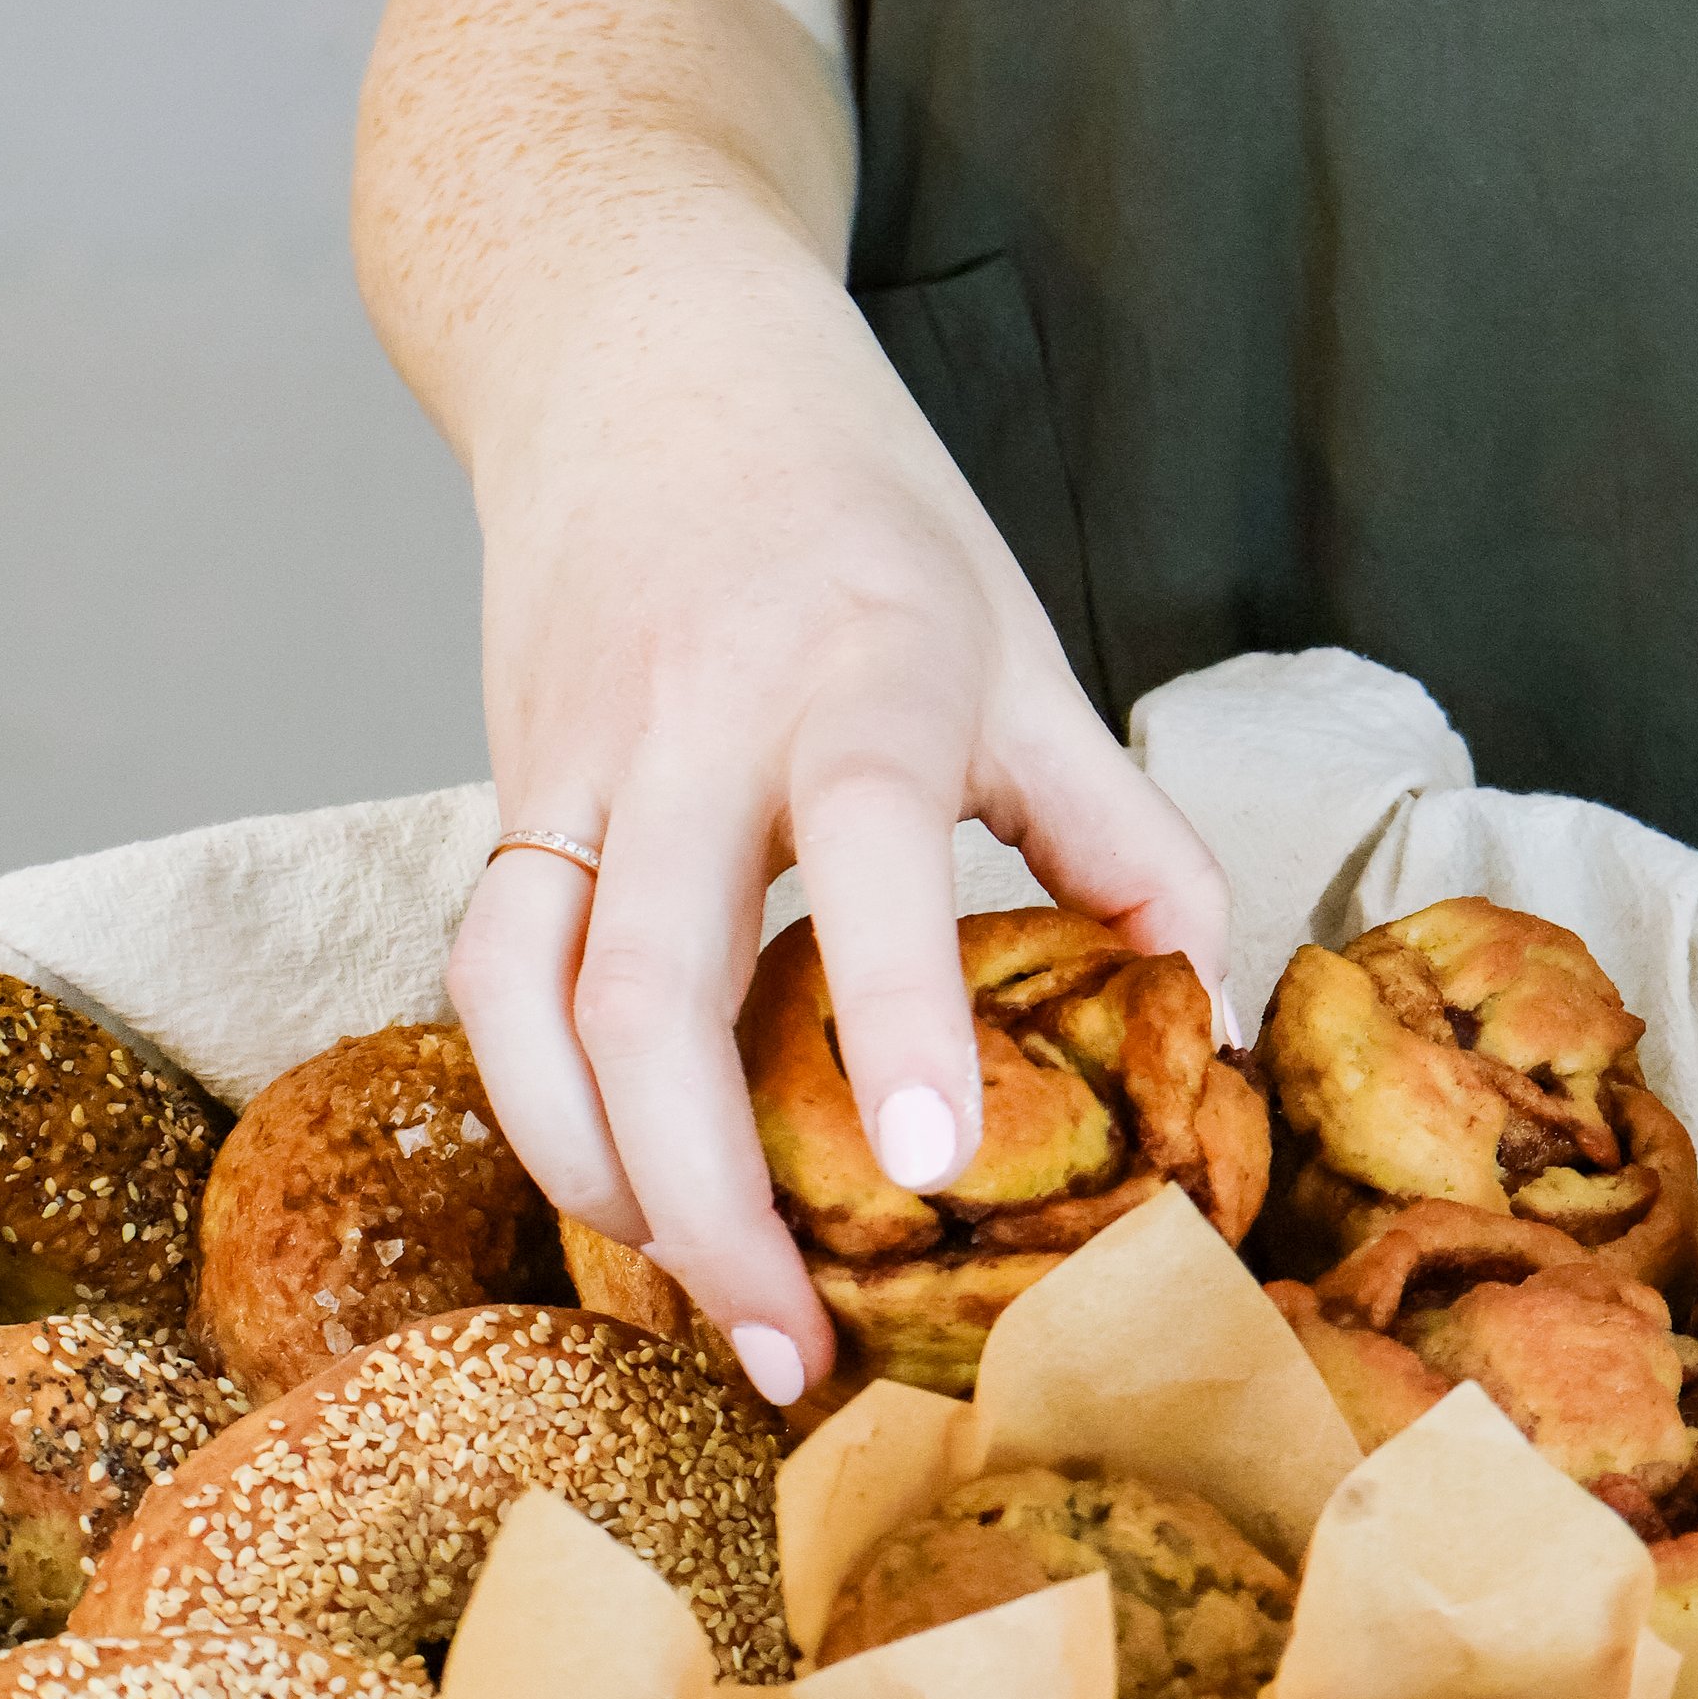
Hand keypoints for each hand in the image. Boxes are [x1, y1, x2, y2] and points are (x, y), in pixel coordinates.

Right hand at [445, 280, 1231, 1405]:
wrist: (632, 341)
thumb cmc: (850, 500)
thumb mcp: (1012, 633)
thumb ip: (1112, 819)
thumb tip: (1210, 1003)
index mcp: (852, 667)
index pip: (863, 843)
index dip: (893, 1005)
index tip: (926, 1167)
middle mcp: (689, 723)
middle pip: (647, 985)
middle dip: (704, 1197)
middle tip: (792, 1357)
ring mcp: (572, 760)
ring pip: (527, 1003)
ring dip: (598, 1179)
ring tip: (698, 1311)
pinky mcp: (504, 790)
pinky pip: (487, 977)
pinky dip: (539, 1104)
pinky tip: (616, 1196)